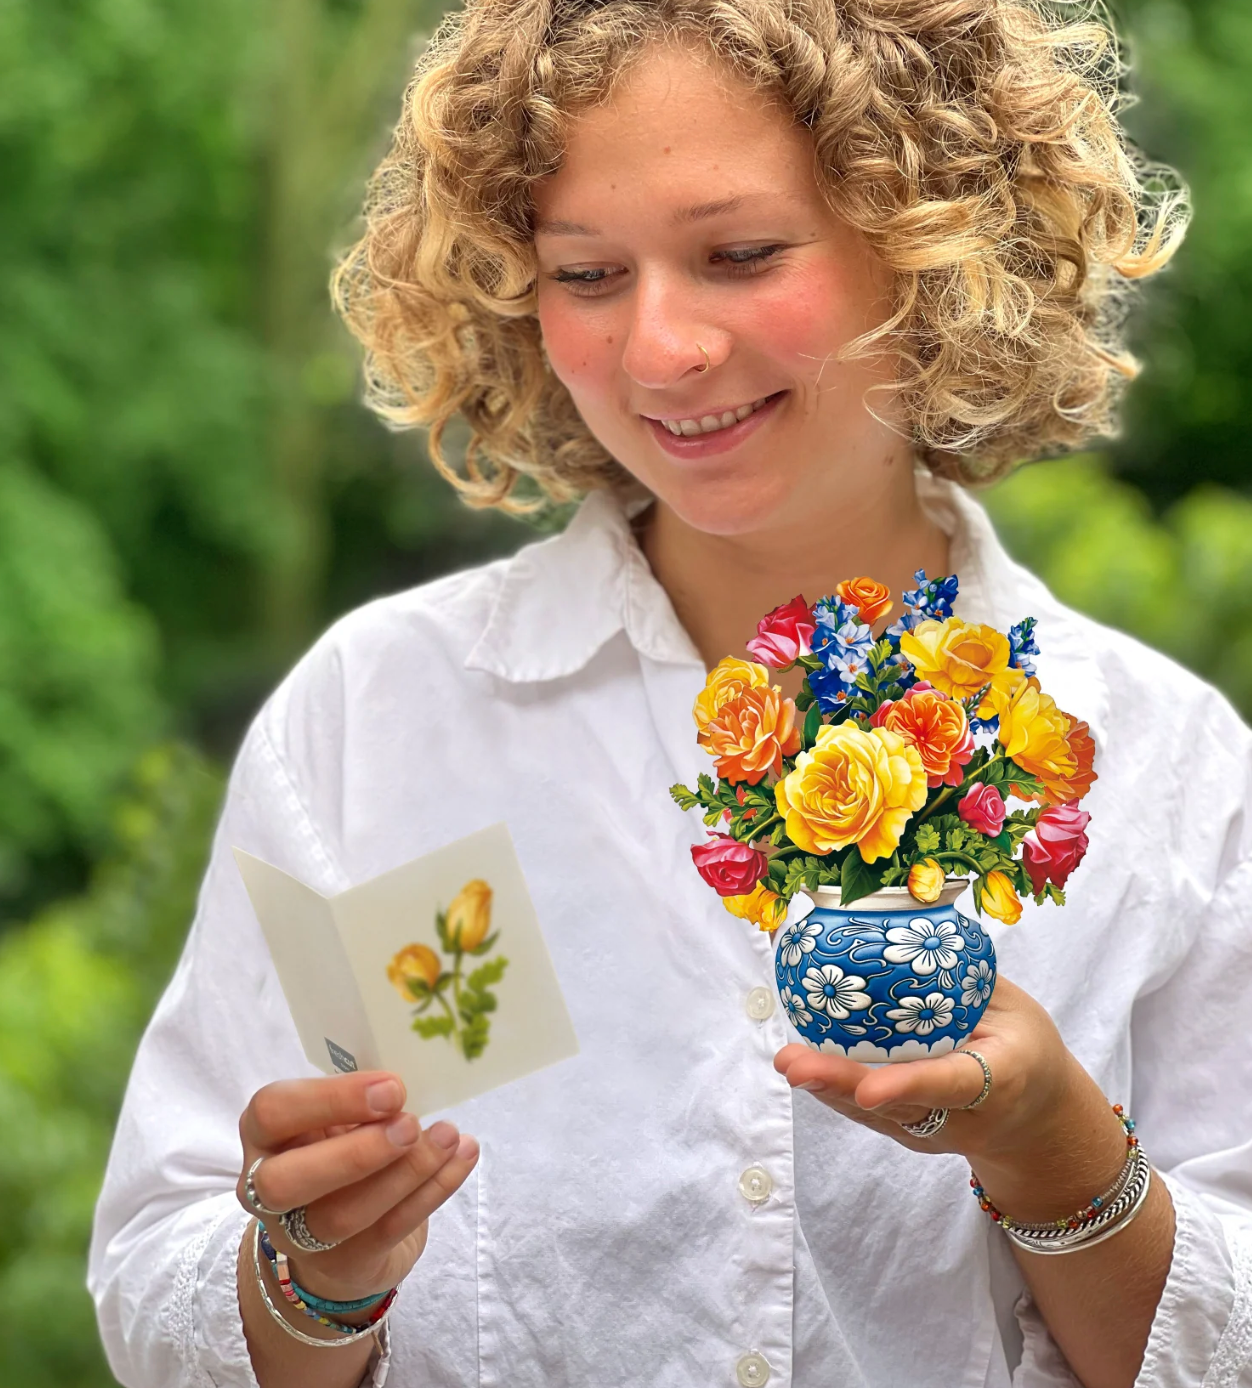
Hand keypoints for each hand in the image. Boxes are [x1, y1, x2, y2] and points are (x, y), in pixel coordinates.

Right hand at [236, 1070, 477, 1302]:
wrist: (342, 1240)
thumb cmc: (340, 1151)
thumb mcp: (337, 1119)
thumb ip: (358, 1101)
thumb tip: (405, 1082)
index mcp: (265, 1136)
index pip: (273, 1112)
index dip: (329, 1099)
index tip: (391, 1088)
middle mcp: (266, 1190)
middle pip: (285, 1182)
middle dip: (355, 1153)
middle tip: (411, 1125)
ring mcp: (301, 1236)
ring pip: (343, 1214)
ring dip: (406, 1172)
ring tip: (449, 1137)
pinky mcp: (347, 1263)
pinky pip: (390, 1229)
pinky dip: (433, 1190)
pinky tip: (462, 1158)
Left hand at [774, 974, 1127, 1221]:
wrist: (1040, 1121)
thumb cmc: (1027, 1049)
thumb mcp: (1016, 1009)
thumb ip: (968, 979)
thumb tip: (913, 924)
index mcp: (999, 1081)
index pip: (949, 1083)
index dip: (907, 1085)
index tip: (868, 1089)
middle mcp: (964, 1117)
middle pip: (898, 1105)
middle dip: (842, 1086)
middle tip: (794, 1064)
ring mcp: (936, 1133)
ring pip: (876, 1114)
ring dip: (828, 1088)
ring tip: (788, 1061)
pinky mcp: (914, 1135)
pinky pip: (872, 1114)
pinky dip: (837, 1090)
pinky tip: (803, 1065)